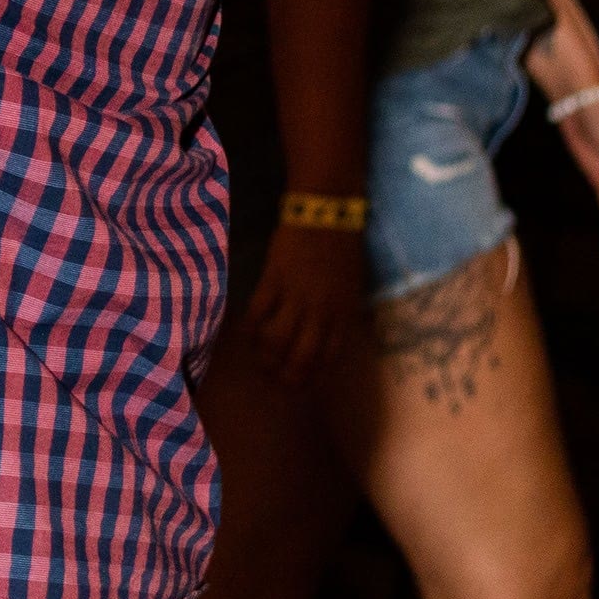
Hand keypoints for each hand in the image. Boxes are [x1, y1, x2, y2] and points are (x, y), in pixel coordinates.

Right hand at [241, 220, 367, 380]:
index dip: (313, 377)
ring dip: (265, 357)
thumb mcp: (352, 286)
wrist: (326, 213)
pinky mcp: (273, 280)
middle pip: (301, 357)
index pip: (328, 358)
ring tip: (258, 363)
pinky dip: (249, 329)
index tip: (301, 386)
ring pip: (277, 340)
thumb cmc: (342, 248)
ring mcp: (296, 296)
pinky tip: (246, 335)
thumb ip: (340, 314)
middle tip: (275, 382)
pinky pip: (257, 313)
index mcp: (343, 314)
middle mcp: (321, 311)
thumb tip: (326, 339)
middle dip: (287, 376)